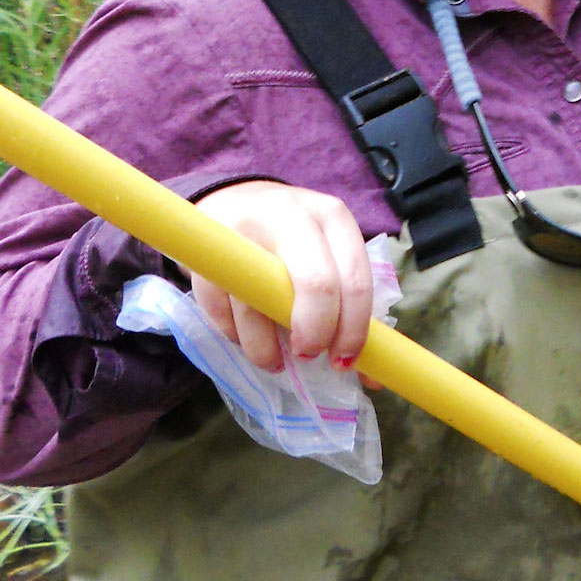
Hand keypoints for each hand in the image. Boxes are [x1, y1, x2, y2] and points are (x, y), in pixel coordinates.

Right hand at [187, 181, 372, 374]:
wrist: (233, 204)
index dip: (352, 330)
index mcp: (332, 217)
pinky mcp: (207, 254)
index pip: (354, 280)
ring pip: (259, 307)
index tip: (343, 360)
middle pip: (318, 285)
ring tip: (272, 358)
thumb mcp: (329, 253)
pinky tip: (246, 333)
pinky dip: (236, 336)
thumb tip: (372, 376)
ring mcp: (246, 232)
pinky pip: (223, 314)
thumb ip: (349, 303)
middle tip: (308, 355)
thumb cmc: (295, 240)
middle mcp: (293, 216)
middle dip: (317, 334)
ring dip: (266, 350)